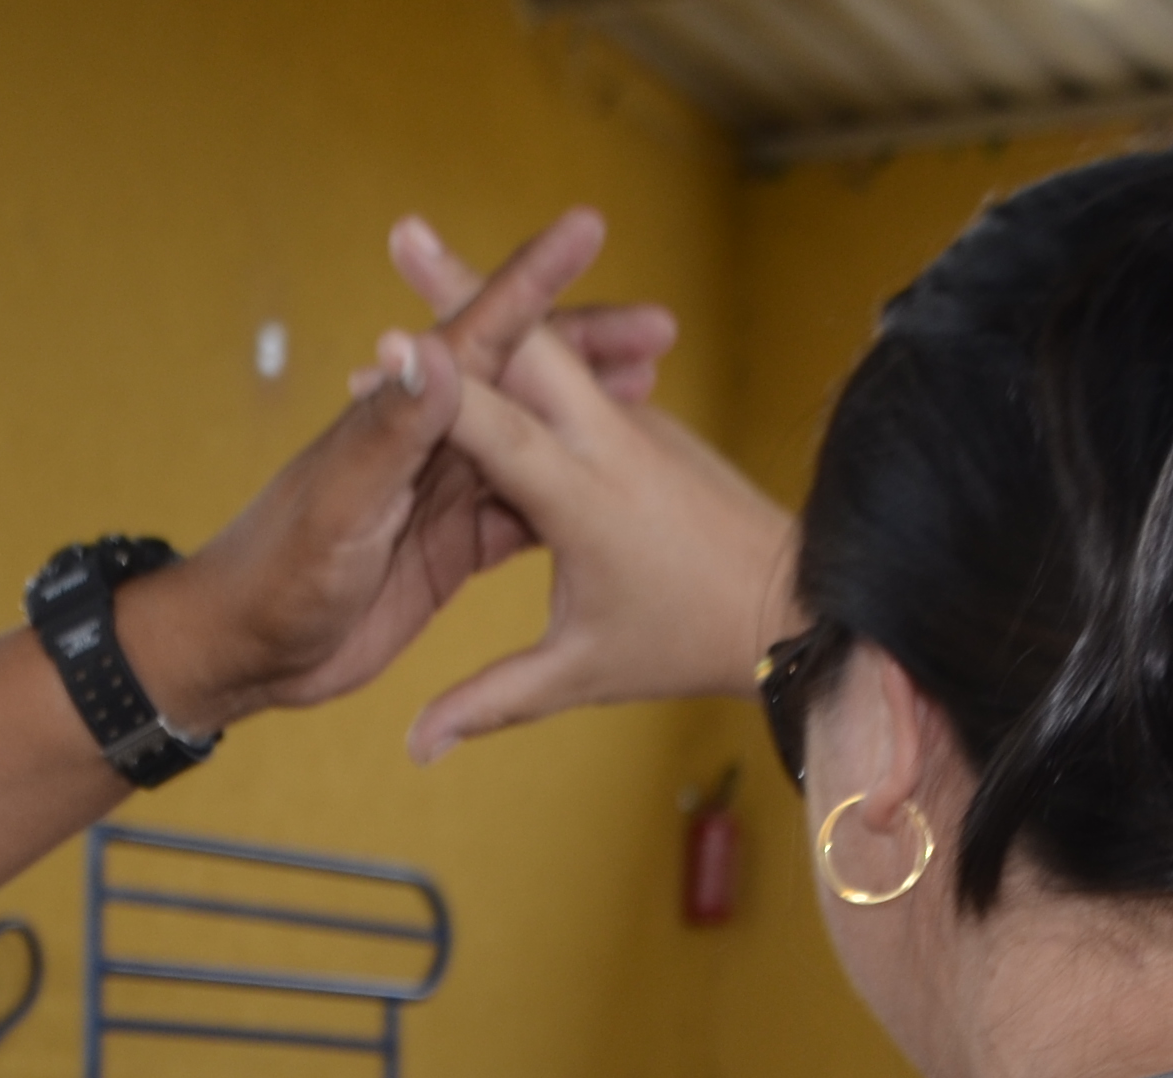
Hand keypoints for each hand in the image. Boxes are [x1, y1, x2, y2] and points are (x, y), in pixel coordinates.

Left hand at [119, 211, 677, 731]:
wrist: (244, 652)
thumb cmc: (276, 573)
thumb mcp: (340, 503)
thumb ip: (390, 428)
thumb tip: (432, 341)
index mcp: (403, 417)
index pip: (480, 335)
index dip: (533, 281)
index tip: (588, 227)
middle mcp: (427, 443)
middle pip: (524, 382)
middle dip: (589, 350)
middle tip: (661, 329)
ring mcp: (440, 493)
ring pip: (532, 443)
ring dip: (588, 419)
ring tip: (652, 395)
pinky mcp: (446, 545)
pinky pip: (519, 510)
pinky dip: (565, 494)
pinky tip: (608, 492)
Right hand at [382, 215, 796, 759]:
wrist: (794, 608)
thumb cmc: (683, 643)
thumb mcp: (580, 675)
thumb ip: (491, 701)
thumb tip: (415, 749)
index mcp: (583, 500)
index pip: (492, 428)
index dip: (433, 388)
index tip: (378, 345)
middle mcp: (611, 441)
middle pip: (531, 342)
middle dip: (467, 285)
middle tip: (404, 232)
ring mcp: (635, 421)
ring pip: (556, 345)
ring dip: (495, 308)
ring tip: (428, 256)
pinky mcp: (648, 421)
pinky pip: (580, 374)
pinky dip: (528, 354)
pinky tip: (485, 342)